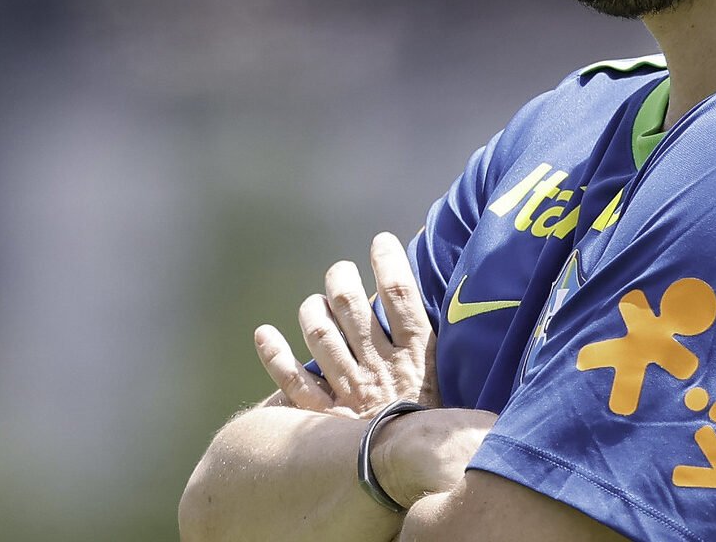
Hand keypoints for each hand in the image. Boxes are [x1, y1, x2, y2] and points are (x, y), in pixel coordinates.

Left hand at [254, 231, 438, 416]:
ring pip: (320, 335)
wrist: (415, 474)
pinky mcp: (324, 417)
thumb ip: (437, 348)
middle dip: (341, 280)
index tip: (380, 242)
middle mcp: (378, 368)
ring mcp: (348, 391)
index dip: (389, 262)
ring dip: (312, 310)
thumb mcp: (450, 386)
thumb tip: (434, 310)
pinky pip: (292, 381)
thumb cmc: (438, 427)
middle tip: (340, 272)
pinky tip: (264, 333)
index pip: (400, 296)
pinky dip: (274, 355)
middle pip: (352, 307)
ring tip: (315, 302)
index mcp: (414, 357)